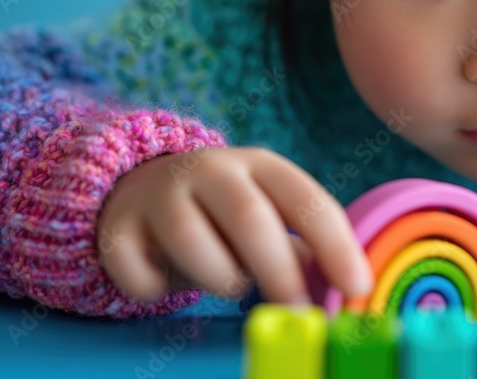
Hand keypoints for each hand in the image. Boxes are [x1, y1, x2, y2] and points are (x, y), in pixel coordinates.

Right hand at [97, 146, 370, 303]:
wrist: (141, 190)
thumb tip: (346, 290)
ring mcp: (161, 193)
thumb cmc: (224, 216)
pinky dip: (159, 289)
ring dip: (220, 278)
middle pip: (251, 218)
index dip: (336, 245)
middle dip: (279, 272)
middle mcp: (212, 168)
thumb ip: (305, 250)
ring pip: (194, 241)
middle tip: (297, 312)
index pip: (306, 200)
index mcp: (262, 165)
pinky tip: (166, 280)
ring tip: (227, 284)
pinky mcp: (119, 226)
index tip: (357, 287)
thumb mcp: (270, 217)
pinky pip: (142, 272)